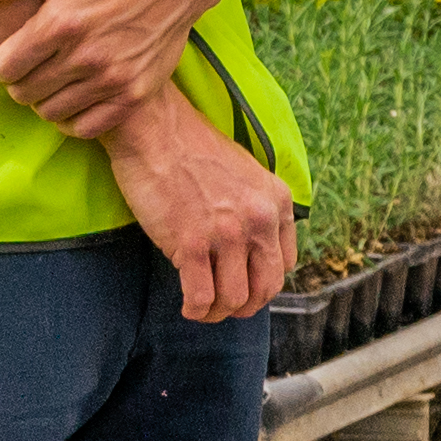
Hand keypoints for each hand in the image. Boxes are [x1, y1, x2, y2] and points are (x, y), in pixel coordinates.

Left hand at [0, 0, 226, 136]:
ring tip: (49, 76)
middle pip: (23, 92)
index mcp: (61, 22)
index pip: (3, 67)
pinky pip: (85, 127)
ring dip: (42, 97)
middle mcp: (86, 56)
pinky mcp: (134, 95)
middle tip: (26, 62)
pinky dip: (70, 117)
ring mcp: (112, 80)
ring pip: (50, 111)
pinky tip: (71, 95)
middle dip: (15, 78)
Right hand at [110, 96, 292, 323]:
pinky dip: (195, 310)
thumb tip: (252, 251)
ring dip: (217, 312)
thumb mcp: (246, 174)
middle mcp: (259, 219)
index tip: (243, 283)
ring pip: (234, 299)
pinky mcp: (191, 243)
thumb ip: (256, 209)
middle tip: (224, 305)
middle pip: (265, 289)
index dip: (262, 283)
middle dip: (245, 306)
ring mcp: (226, 233)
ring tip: (202, 306)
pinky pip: (201, 297)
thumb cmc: (192, 148)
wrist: (155, 128)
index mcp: (276, 202)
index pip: (284, 265)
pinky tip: (187, 305)